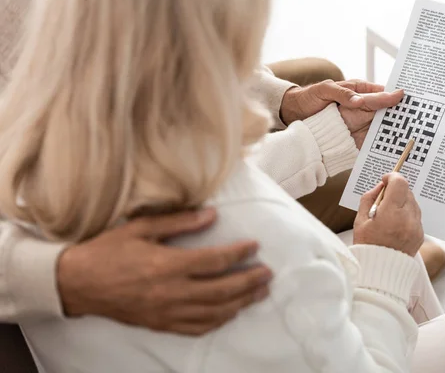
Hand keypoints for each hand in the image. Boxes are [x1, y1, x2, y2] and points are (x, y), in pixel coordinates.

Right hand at [57, 209, 271, 335]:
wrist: (76, 283)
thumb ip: (180, 222)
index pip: (215, 261)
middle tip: (268, 273)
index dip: (239, 254)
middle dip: (250, 282)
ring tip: (259, 293)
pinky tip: (230, 313)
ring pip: (214, 313)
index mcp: (167, 265)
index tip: (255, 246)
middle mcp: (171, 292)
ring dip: (241, 303)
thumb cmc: (108, 251)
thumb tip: (212, 215)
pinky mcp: (160, 324)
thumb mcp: (142, 228)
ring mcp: (166, 312)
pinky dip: (218, 321)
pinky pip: (196, 328)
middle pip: (222, 290)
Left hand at [281, 79, 404, 148]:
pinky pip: (370, 141)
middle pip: (386, 112)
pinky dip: (379, 145)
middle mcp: (363, 107)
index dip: (394, 96)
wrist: (294, 115)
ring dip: (393, 132)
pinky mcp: (355, 137)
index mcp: (359, 91)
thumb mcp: (324, 90)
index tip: (406, 99)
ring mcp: (360, 123)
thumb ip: (343, 93)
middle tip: (416, 120)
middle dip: (400, 116)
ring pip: (381, 127)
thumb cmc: (310, 97)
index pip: (380, 93)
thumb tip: (360, 101)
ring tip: (409, 137)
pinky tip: (390, 149)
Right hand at [353, 173, 423, 256]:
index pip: (399, 184)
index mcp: (391, 214)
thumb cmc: (367, 246)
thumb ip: (369, 198)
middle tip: (384, 199)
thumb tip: (380, 186)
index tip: (385, 180)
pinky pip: (416, 216)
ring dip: (403, 202)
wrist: (379, 272)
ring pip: (413, 203)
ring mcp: (416, 228)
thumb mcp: (360, 220)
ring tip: (389, 213)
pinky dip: (407, 214)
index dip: (392, 177)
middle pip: (407, 192)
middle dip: (396, 190)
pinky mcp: (420, 235)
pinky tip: (396, 223)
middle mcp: (407, 220)